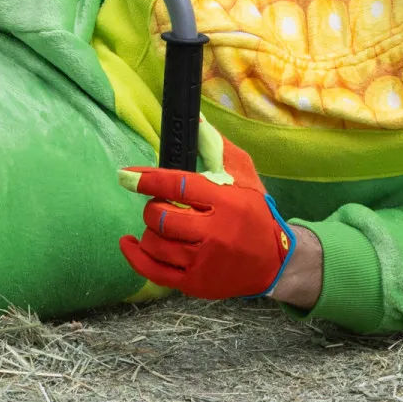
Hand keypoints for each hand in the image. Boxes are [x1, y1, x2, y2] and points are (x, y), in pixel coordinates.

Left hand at [117, 136, 295, 300]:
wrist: (277, 261)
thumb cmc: (256, 212)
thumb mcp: (244, 174)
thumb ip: (215, 146)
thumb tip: (194, 118)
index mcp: (226, 201)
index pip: (178, 186)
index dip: (147, 179)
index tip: (125, 175)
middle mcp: (214, 233)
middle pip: (161, 217)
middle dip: (153, 207)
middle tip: (160, 204)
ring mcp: (203, 261)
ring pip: (155, 243)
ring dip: (150, 229)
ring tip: (161, 224)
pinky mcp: (195, 284)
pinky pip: (153, 271)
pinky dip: (135, 256)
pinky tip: (130, 243)